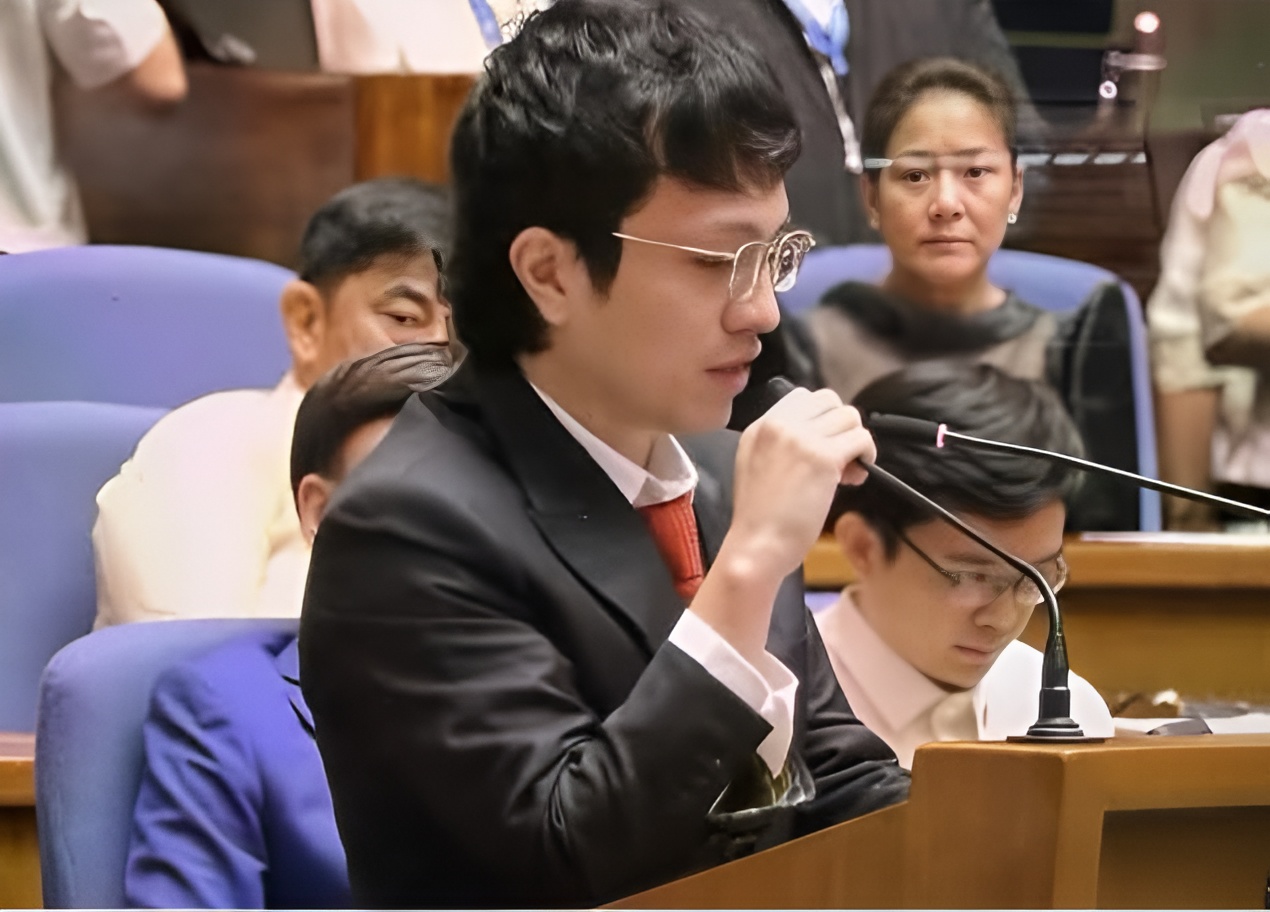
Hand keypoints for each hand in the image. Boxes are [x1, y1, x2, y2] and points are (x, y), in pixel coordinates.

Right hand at [726, 386, 874, 581]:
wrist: (756, 545)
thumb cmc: (758, 518)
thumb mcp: (756, 466)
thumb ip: (780, 445)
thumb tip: (820, 439)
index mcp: (760, 427)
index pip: (803, 397)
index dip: (821, 419)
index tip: (821, 446)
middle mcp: (778, 425)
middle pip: (829, 400)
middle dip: (839, 426)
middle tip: (838, 457)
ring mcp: (801, 439)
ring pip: (849, 416)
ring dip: (855, 441)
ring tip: (848, 470)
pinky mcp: (823, 458)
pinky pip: (861, 439)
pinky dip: (866, 456)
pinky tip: (855, 477)